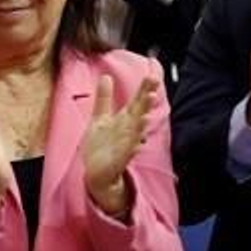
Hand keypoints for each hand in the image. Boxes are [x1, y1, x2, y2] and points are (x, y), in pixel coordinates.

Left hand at [82, 74, 157, 216]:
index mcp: (124, 120)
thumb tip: (106, 76)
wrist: (97, 173)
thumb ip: (104, 98)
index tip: (152, 77)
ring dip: (141, 123)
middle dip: (146, 103)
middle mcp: (128, 131)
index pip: (136, 102)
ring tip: (145, 114)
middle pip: (138, 114)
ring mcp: (125, 145)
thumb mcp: (100, 118)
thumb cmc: (102, 146)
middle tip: (153, 91)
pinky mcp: (119, 159)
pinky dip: (132, 147)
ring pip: (135, 132)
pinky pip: (127, 152)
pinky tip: (137, 142)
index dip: (144, 90)